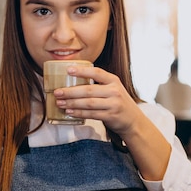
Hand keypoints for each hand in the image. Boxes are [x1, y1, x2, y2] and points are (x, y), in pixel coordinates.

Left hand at [54, 65, 170, 180]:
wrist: (133, 120)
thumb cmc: (117, 102)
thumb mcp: (112, 89)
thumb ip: (98, 84)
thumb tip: (71, 82)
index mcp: (113, 80)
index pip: (97, 72)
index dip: (82, 71)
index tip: (68, 70)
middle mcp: (114, 91)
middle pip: (89, 90)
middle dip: (70, 91)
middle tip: (57, 92)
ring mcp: (113, 104)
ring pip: (88, 103)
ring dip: (72, 103)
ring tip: (59, 103)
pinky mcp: (111, 116)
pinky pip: (91, 114)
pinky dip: (78, 113)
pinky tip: (69, 112)